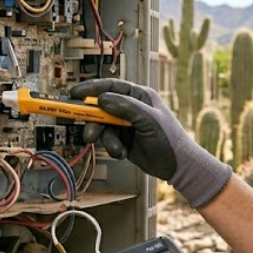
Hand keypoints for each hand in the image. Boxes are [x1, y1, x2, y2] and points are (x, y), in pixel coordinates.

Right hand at [70, 79, 230, 207]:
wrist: (178, 166)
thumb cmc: (170, 139)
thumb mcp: (148, 120)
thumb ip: (125, 107)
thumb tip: (102, 99)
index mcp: (139, 96)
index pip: (111, 86)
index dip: (91, 89)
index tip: (74, 94)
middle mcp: (131, 107)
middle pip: (102, 108)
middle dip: (95, 122)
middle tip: (90, 135)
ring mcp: (126, 123)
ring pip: (103, 127)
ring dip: (107, 140)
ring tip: (118, 150)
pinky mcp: (124, 139)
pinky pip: (108, 140)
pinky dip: (113, 148)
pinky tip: (124, 154)